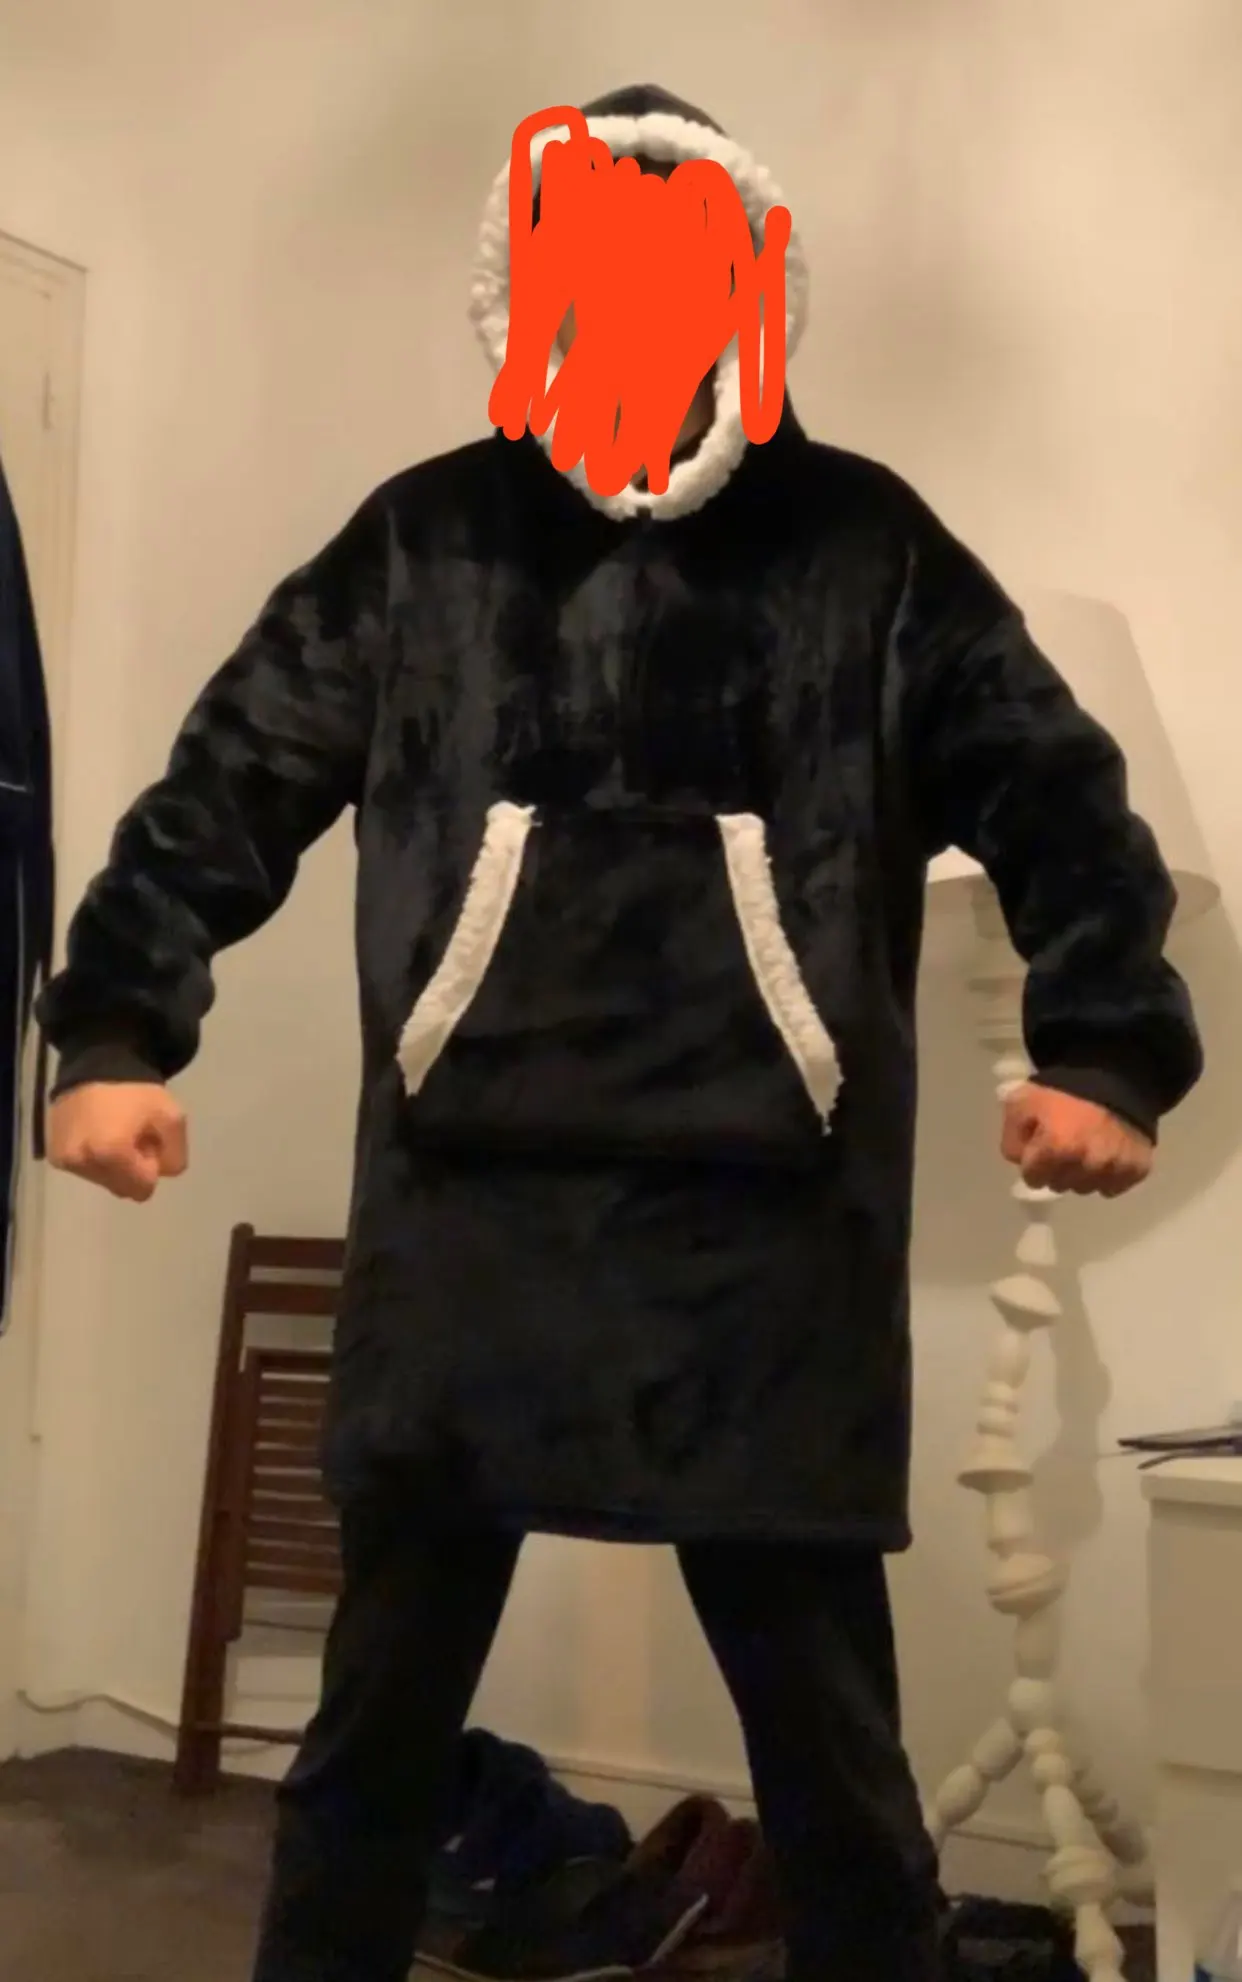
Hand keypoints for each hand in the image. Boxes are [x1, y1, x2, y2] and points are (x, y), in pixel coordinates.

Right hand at [48, 1083, 188, 1202]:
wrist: (96, 1063)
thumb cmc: (136, 1090)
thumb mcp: (173, 1117)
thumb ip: (175, 1155)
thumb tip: (160, 1173)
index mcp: (111, 1153)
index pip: (143, 1188)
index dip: (151, 1165)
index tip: (148, 1140)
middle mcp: (83, 1161)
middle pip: (122, 1189)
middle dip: (132, 1169)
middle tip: (132, 1136)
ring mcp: (65, 1160)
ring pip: (103, 1181)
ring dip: (113, 1165)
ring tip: (113, 1131)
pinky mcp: (54, 1155)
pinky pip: (84, 1171)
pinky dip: (94, 1159)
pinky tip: (97, 1133)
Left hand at [1001, 1083, 1152, 1197]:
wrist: (1113, 1076)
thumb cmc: (1063, 1089)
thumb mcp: (1022, 1103)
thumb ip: (1012, 1138)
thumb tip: (1022, 1163)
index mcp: (1058, 1148)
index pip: (1033, 1179)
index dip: (1033, 1163)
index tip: (1040, 1148)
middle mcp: (1088, 1163)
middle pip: (1060, 1185)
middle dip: (1056, 1169)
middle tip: (1063, 1145)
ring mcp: (1115, 1168)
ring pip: (1086, 1188)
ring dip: (1081, 1174)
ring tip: (1086, 1148)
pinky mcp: (1137, 1169)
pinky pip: (1113, 1187)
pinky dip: (1107, 1176)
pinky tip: (1105, 1155)